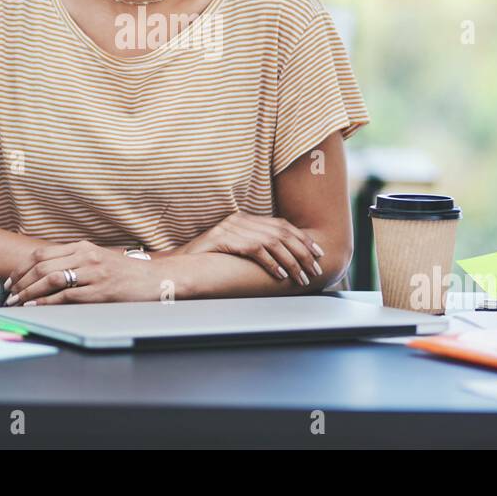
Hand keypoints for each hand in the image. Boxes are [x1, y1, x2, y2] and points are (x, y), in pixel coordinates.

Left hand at [4, 240, 159, 304]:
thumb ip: (75, 262)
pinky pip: (66, 295)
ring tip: (17, 301)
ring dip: (29, 291)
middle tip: (9, 293)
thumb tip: (46, 274)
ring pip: (51, 279)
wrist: (155, 279)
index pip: (41, 254)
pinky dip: (47, 301)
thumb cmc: (125, 273)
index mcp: (82, 247)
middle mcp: (86, 256)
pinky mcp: (99, 290)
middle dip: (20, 281)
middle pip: (42, 265)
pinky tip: (36, 305)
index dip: (21, 267)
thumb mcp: (98, 259)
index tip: (10, 280)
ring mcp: (93, 273)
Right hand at [179, 211, 323, 284]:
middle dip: (302, 252)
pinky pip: (254, 249)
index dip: (302, 238)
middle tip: (315, 270)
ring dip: (290, 261)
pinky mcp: (224, 238)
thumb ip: (255, 248)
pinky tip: (280, 274)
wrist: (178, 261)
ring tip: (301, 277)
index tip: (319, 253)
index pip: (282, 225)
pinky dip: (270, 262)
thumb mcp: (235, 249)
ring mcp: (232, 227)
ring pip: (271, 242)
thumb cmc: (209, 260)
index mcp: (245, 218)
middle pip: (281, 233)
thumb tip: (285, 260)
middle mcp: (240, 219)